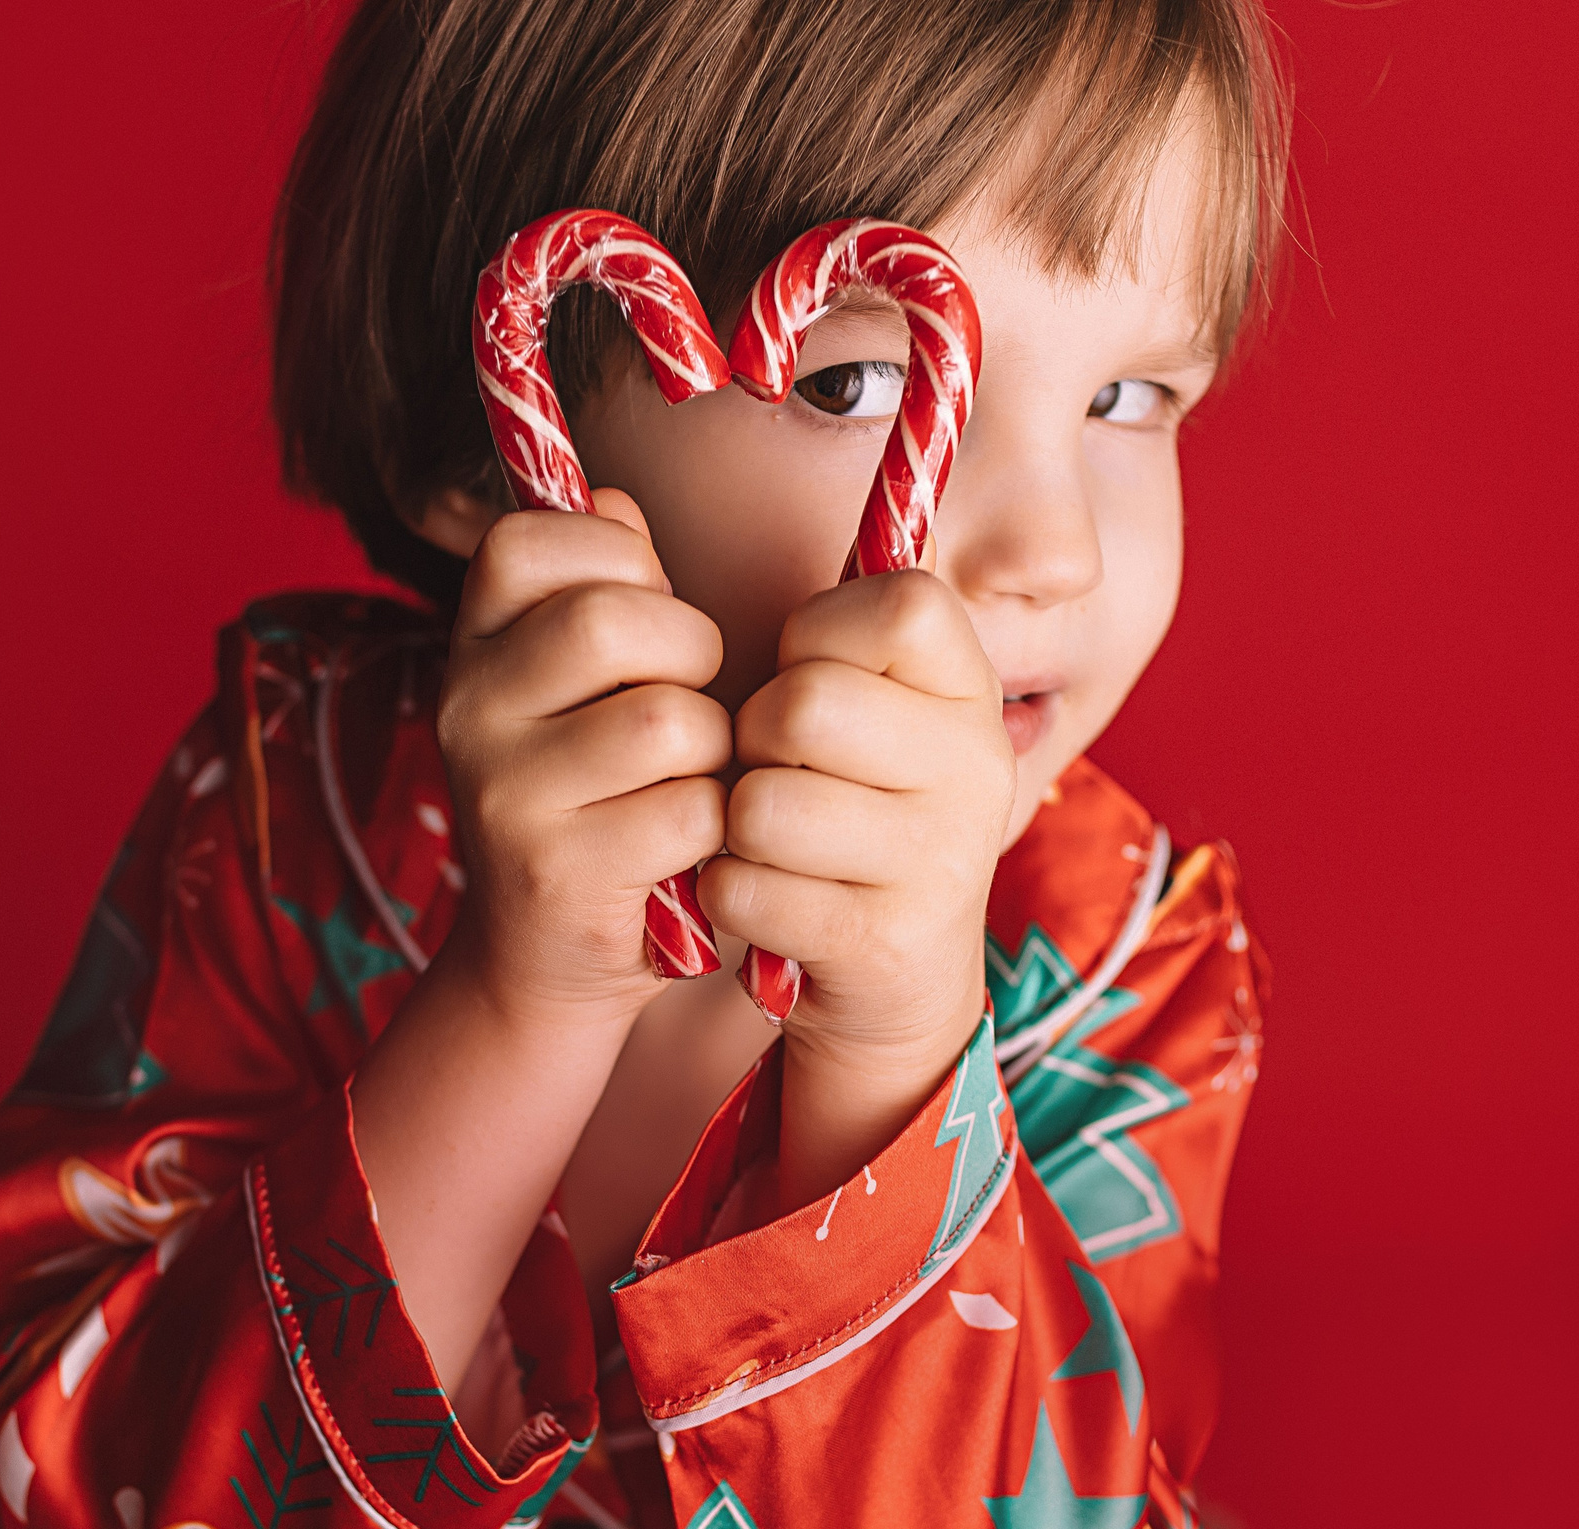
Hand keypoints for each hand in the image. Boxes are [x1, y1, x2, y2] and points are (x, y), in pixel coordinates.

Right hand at [435, 489, 730, 1027]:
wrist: (547, 959)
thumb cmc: (596, 796)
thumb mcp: (583, 683)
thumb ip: (603, 585)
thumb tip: (616, 501)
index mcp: (472, 644)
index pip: (530, 541)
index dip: (617, 560)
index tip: (644, 611)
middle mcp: (466, 708)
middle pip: (612, 620)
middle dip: (690, 651)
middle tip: (689, 698)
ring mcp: (502, 793)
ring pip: (665, 720)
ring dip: (712, 751)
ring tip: (688, 779)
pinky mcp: (555, 872)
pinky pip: (687, 811)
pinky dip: (714, 828)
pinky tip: (686, 845)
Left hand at [701, 569, 1014, 1203]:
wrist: (893, 981)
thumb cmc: (844, 810)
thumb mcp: (855, 705)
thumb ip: (805, 623)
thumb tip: (603, 498)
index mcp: (971, 687)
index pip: (898, 606)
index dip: (818, 638)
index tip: (814, 678)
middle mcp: (975, 764)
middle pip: (805, 703)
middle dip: (757, 740)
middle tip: (776, 772)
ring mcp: (940, 858)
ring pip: (763, 804)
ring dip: (736, 826)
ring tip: (770, 841)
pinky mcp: (885, 939)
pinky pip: (745, 886)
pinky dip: (729, 895)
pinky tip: (770, 903)